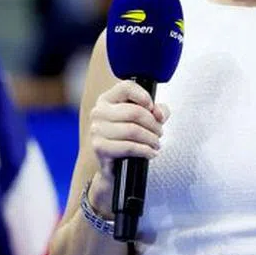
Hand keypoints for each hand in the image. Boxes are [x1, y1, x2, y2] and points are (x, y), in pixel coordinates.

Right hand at [86, 80, 169, 211]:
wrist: (116, 166)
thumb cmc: (130, 139)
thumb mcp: (145, 120)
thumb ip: (157, 110)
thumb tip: (158, 113)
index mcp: (107, 100)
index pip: (126, 87)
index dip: (144, 96)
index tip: (152, 109)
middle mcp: (98, 112)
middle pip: (135, 112)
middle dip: (154, 125)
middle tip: (159, 133)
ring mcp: (96, 130)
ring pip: (134, 130)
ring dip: (151, 139)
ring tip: (155, 144)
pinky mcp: (99, 147)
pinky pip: (129, 146)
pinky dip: (145, 151)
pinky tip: (150, 153)